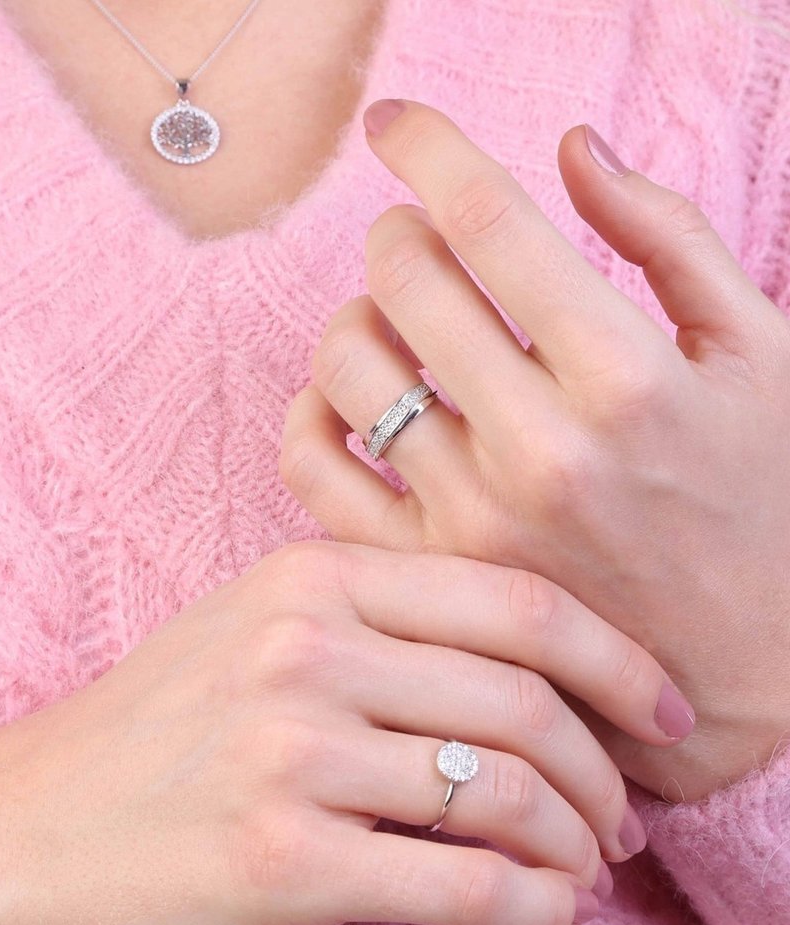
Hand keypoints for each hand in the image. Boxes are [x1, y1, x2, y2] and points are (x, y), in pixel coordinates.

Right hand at [0, 542, 684, 924]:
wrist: (30, 825)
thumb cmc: (162, 729)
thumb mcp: (260, 631)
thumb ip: (387, 629)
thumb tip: (537, 681)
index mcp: (317, 577)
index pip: (517, 601)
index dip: (617, 658)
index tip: (664, 709)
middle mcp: (307, 648)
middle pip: (524, 700)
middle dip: (605, 770)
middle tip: (626, 819)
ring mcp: (289, 752)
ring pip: (502, 793)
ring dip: (575, 842)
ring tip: (586, 870)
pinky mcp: (278, 860)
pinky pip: (457, 885)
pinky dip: (531, 906)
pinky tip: (549, 913)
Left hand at [282, 99, 789, 802]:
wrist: (742, 668)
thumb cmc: (762, 501)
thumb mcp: (758, 354)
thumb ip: (668, 237)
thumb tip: (572, 148)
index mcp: (625, 375)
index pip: (485, 219)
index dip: (426, 145)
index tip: (397, 122)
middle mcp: (540, 447)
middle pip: (404, 277)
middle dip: (398, 227)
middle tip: (420, 235)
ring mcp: (475, 519)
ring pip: (347, 364)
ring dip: (357, 311)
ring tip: (399, 319)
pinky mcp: (432, 574)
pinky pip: (315, 470)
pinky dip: (312, 411)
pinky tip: (349, 397)